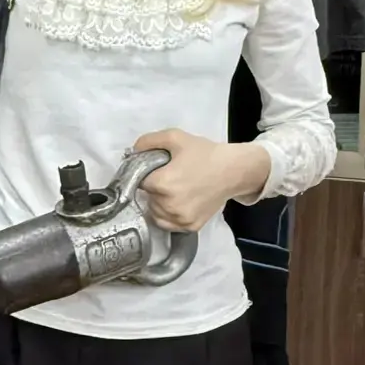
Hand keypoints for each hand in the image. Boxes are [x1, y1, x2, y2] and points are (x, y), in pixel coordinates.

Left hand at [134, 129, 270, 233]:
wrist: (233, 170)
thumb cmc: (205, 153)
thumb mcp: (175, 138)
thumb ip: (148, 142)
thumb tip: (131, 152)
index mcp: (162, 184)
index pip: (138, 182)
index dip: (145, 175)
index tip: (154, 171)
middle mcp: (168, 205)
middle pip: (147, 199)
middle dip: (153, 189)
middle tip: (169, 178)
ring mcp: (179, 219)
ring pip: (155, 213)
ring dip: (159, 203)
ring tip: (174, 190)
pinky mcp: (190, 227)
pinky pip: (168, 224)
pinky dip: (169, 216)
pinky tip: (179, 202)